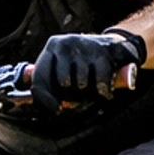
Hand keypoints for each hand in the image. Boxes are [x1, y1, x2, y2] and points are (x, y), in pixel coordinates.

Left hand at [31, 27, 145, 112]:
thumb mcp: (63, 67)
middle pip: (63, 84)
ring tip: (91, 90)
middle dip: (72, 96)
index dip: (45, 99)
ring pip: (82, 85)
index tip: (56, 110)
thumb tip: (45, 108)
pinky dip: (103, 93)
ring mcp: (84, 46)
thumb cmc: (81, 63)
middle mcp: (65, 44)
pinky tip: (104, 93)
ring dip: (88, 94)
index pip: (40, 78)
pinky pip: (100, 83)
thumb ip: (50, 85)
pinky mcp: (103, 52)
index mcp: (51, 49)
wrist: (113, 45)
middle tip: (79, 96)